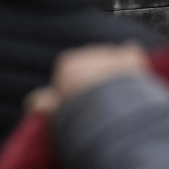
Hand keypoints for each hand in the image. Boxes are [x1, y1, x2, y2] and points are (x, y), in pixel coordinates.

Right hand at [26, 44, 149, 113]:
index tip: (79, 106)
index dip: (73, 90)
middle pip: (90, 64)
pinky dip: (131, 64)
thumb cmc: (79, 115)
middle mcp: (87, 53)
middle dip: (94, 79)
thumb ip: (42, 104)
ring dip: (113, 72)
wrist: (112, 113)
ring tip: (119, 96)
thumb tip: (35, 103)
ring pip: (110, 58)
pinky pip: (130, 53)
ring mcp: (109, 54)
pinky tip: (134, 79)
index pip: (68, 73)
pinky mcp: (130, 57)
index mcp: (66, 65)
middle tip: (102, 103)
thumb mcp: (54, 114)